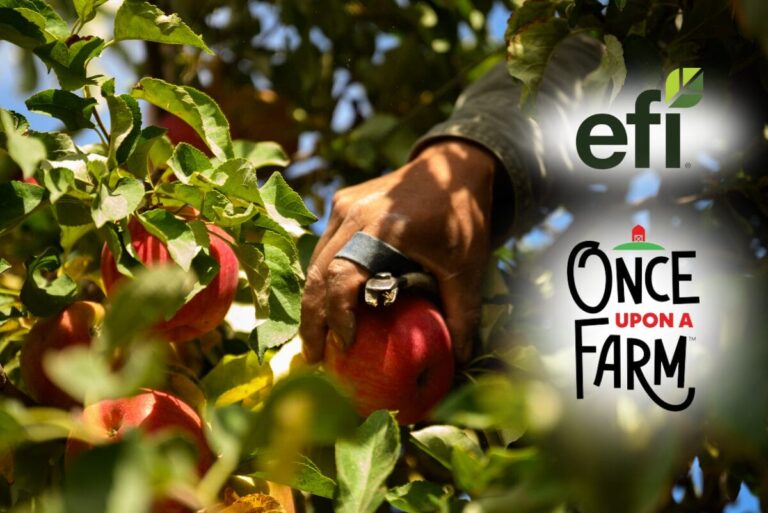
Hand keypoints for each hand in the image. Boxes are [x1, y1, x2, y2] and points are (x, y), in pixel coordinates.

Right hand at [300, 140, 495, 363]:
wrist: (452, 167)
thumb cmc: (462, 217)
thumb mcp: (467, 267)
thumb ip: (462, 314)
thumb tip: (459, 361)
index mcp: (384, 227)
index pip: (343, 276)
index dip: (337, 314)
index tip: (345, 346)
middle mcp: (354, 214)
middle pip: (318, 273)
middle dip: (313, 320)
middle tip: (314, 358)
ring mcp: (343, 206)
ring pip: (314, 261)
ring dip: (313, 303)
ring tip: (316, 342)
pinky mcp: (341, 205)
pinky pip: (324, 248)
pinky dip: (322, 280)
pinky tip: (326, 308)